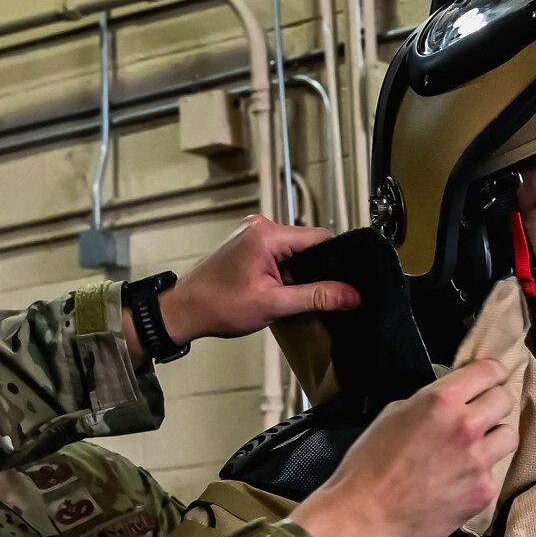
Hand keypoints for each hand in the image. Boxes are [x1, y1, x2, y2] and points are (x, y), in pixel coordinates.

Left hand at [144, 216, 359, 350]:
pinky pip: (280, 254)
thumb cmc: (218, 305)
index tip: (341, 283)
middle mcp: (260, 226)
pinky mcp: (248, 244)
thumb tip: (350, 295)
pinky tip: (278, 290)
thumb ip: (316, 297)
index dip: (335, 260)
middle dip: (314, 269)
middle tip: (312, 295)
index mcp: (267, 234)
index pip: (320, 237)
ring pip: (294, 250)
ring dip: (298, 273)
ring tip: (287, 294)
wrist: (185, 310)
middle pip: (308, 243)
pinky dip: (284, 272)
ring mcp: (252, 233)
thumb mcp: (274, 304)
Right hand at [294, 357, 518, 536]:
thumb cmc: (370, 465)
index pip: (490, 370)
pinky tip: (457, 481)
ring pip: (508, 437)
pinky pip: (494, 473)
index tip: (491, 378)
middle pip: (504, 400)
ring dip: (493, 439)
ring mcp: (479, 461)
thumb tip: (450, 400)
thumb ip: (428, 402)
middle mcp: (466, 426)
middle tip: (481, 414)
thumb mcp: (393, 415)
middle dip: (493, 404)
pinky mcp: (483, 492)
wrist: (366, 516)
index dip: (492, 373)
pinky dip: (480, 474)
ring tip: (472, 449)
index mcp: (441, 401)